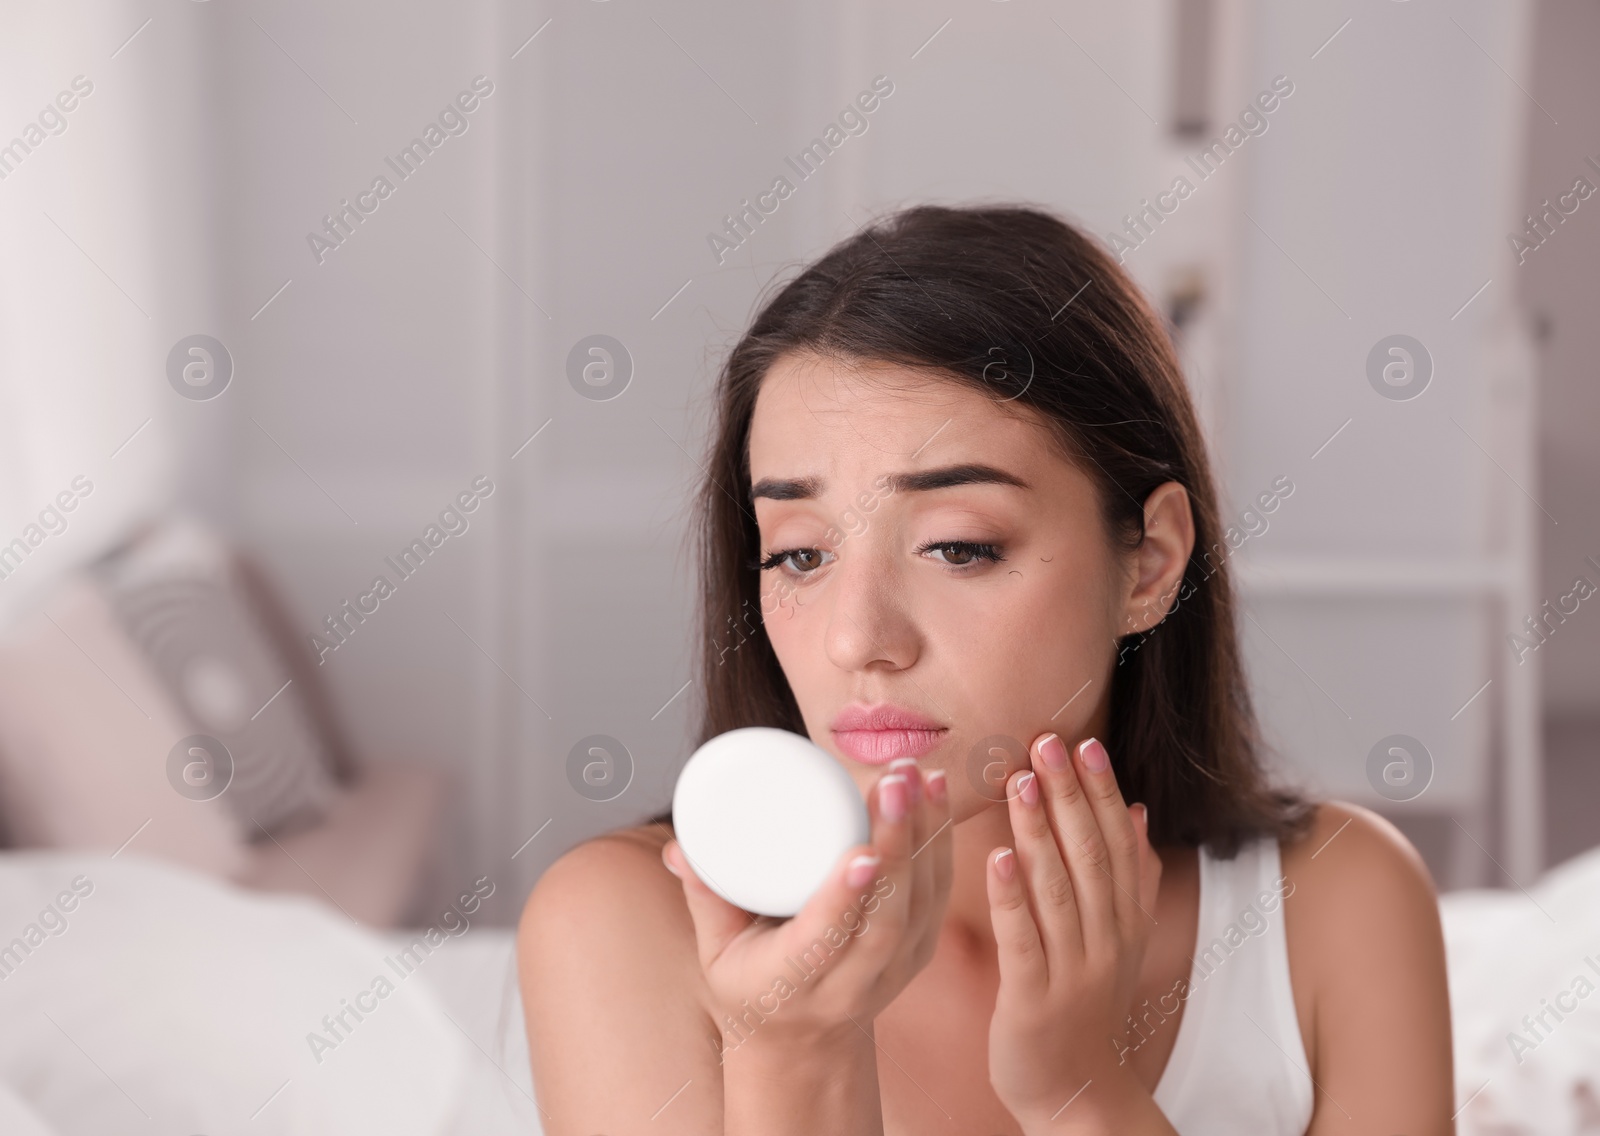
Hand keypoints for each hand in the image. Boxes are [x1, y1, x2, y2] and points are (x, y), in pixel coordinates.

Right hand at [663, 757, 953, 1056]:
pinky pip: (940, 892)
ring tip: (920, 772)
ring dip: (927, 831)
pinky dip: (942, 838)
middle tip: (895, 780)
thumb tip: (679, 847)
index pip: (827, 943)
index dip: (847, 899)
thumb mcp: (716, 953)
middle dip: (899, 843)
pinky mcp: (921, 948)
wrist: (804, 1039)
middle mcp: (854, 984)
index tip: (862, 851)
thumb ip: (703, 896)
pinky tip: (937, 789)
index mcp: (795, 983)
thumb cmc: (751, 983)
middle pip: (889, 917)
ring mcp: (895, 970)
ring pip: (925, 901)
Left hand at [986, 733, 1162, 1128]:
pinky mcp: (1033, 998)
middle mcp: (1106, 941)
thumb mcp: (1119, 942)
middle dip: (1069, 795)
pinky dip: (1011, 896)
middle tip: (1046, 743)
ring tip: (1019, 782)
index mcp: (1125, 921)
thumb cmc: (1086, 1007)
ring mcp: (1073, 970)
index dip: (1102, 793)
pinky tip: (998, 857)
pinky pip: (1023, 939)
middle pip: (1089, 855)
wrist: (1076, 1094)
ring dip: (1038, 831)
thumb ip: (1130, 879)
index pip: (1117, 844)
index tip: (1086, 744)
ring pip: (1057, 889)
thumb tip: (1137, 813)